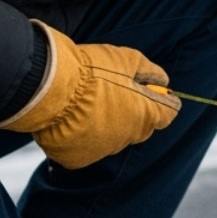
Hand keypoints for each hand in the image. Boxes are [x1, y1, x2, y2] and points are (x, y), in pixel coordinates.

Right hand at [0, 21, 180, 169]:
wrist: (48, 88)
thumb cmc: (90, 71)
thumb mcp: (127, 59)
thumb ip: (150, 72)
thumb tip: (163, 82)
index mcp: (146, 114)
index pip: (168, 113)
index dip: (163, 101)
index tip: (153, 93)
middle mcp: (130, 136)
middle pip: (141, 126)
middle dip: (134, 112)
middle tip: (114, 93)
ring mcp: (104, 149)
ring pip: (113, 137)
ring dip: (108, 124)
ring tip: (87, 104)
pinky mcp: (79, 158)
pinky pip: (86, 147)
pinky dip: (83, 136)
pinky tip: (71, 119)